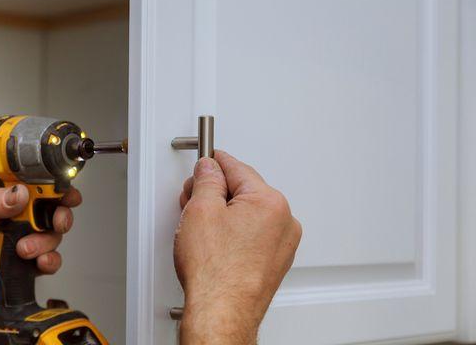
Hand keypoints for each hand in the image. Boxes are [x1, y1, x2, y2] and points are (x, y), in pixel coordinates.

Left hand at [0, 184, 79, 296]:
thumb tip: (19, 193)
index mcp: (10, 198)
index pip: (41, 188)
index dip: (57, 188)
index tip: (63, 192)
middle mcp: (23, 217)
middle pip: (56, 211)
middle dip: (62, 215)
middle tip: (55, 219)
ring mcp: (27, 239)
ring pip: (54, 237)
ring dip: (45, 242)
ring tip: (24, 248)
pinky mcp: (27, 262)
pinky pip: (50, 261)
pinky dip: (50, 261)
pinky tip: (39, 260)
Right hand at [174, 151, 301, 343]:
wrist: (222, 313)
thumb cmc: (216, 272)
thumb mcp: (200, 210)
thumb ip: (206, 180)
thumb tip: (209, 169)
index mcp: (270, 202)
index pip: (237, 168)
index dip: (213, 164)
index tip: (205, 161)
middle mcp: (284, 221)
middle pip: (244, 190)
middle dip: (216, 192)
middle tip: (192, 200)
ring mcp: (282, 244)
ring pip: (248, 213)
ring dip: (224, 213)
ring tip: (200, 228)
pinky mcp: (274, 261)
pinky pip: (253, 234)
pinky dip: (234, 232)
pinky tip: (214, 243)